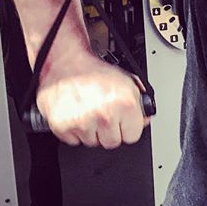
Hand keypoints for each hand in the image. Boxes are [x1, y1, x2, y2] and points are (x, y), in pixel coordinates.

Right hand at [35, 53, 150, 148]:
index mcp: (124, 104)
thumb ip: (139, 104)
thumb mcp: (126, 83)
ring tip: (88, 111)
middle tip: (103, 113)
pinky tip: (76, 114)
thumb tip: (144, 120)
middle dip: (109, 130)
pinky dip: (73, 131)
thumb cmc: (95, 71)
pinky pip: (73, 141)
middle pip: (112, 142)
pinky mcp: (61, 126)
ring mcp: (82, 122)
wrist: (65, 62)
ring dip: (91, 131)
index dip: (127, 128)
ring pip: (92, 143)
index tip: (122, 121)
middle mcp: (104, 115)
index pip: (132, 136)